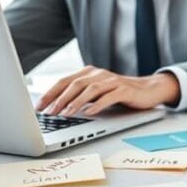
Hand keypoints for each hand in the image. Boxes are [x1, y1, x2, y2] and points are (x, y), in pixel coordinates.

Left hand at [36, 66, 180, 116]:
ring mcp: (112, 81)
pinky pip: (109, 97)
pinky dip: (98, 104)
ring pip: (90, 90)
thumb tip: (56, 107)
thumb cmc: (119, 93)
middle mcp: (99, 74)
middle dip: (60, 99)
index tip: (39, 107)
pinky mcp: (125, 90)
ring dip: (76, 103)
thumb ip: (80, 95)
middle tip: (49, 112)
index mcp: (90, 73)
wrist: (148, 89)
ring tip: (65, 114)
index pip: (65, 81)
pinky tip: (89, 112)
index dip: (50, 93)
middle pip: (75, 84)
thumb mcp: (97, 92)